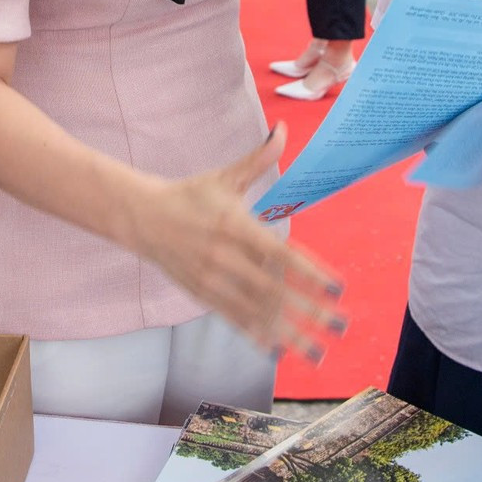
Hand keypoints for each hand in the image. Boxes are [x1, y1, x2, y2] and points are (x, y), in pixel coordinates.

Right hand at [125, 124, 345, 359]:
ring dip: (290, 333)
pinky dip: (256, 335)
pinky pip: (234, 319)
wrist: (141, 218)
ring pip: (256, 312)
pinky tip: (279, 350)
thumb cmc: (189, 195)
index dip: (311, 272)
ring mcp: (212, 280)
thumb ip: (258, 159)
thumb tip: (283, 130)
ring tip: (317, 352)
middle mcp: (226, 257)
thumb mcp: (224, 177)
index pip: (281, 254)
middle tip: (341, 325)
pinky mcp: (202, 295)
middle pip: (275, 290)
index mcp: (235, 226)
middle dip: (311, 310)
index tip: (338, 288)